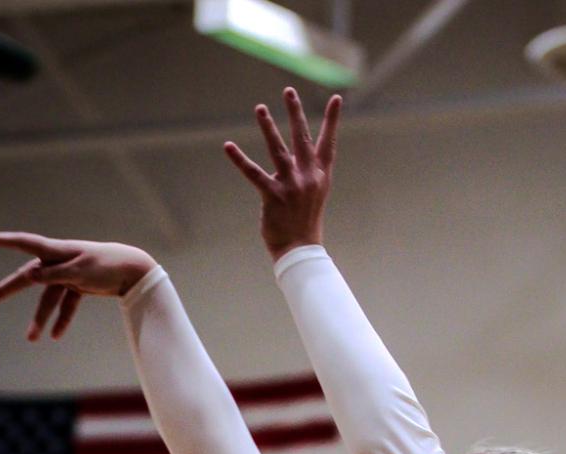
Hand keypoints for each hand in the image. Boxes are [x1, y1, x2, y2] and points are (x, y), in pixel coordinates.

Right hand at [0, 233, 156, 341]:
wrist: (132, 270)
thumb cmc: (106, 264)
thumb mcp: (80, 269)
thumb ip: (55, 274)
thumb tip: (31, 275)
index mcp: (54, 250)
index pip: (20, 242)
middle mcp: (56, 261)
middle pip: (26, 278)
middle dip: (4, 291)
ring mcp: (66, 274)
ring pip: (47, 299)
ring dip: (40, 318)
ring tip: (31, 339)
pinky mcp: (78, 286)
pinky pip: (65, 305)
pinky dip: (62, 319)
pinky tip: (55, 336)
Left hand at [224, 88, 341, 260]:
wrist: (300, 251)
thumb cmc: (305, 222)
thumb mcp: (314, 194)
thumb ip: (308, 172)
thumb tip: (297, 153)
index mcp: (320, 176)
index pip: (328, 142)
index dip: (332, 120)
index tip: (337, 98)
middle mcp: (308, 177)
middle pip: (301, 138)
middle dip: (295, 113)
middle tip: (289, 91)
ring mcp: (291, 186)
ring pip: (278, 150)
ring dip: (268, 127)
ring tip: (260, 108)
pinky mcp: (273, 196)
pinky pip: (253, 173)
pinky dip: (239, 159)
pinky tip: (228, 146)